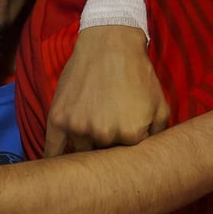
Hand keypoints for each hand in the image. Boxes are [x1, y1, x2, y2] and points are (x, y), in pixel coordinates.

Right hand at [44, 25, 169, 156]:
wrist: (110, 42)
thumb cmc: (138, 73)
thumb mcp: (160, 105)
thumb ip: (158, 137)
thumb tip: (150, 160)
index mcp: (131, 135)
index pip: (128, 160)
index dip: (128, 151)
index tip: (125, 145)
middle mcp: (103, 134)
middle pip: (104, 157)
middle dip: (107, 150)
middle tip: (108, 140)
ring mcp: (78, 127)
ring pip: (81, 152)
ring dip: (85, 149)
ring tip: (89, 139)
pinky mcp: (58, 118)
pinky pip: (52, 149)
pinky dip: (53, 160)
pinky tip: (54, 171)